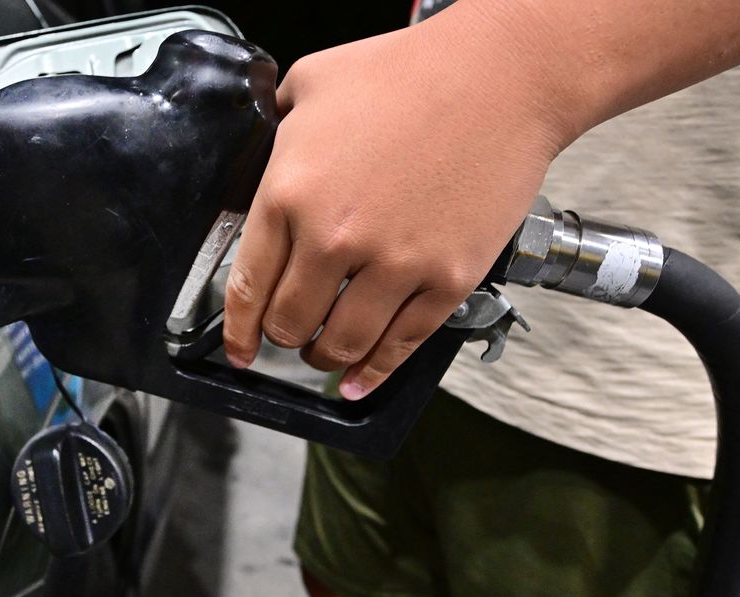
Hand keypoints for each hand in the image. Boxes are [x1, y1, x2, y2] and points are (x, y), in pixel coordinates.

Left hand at [222, 8, 571, 398]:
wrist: (501, 76)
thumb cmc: (409, 72)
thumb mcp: (311, 84)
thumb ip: (277, 133)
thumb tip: (267, 167)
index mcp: (289, 192)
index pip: (248, 287)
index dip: (239, 329)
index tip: (238, 347)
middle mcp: (335, 237)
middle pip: (291, 322)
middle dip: (283, 337)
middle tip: (289, 335)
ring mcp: (395, 264)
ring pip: (341, 345)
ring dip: (325, 358)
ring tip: (323, 354)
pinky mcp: (447, 279)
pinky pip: (401, 345)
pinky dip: (375, 373)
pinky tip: (361, 381)